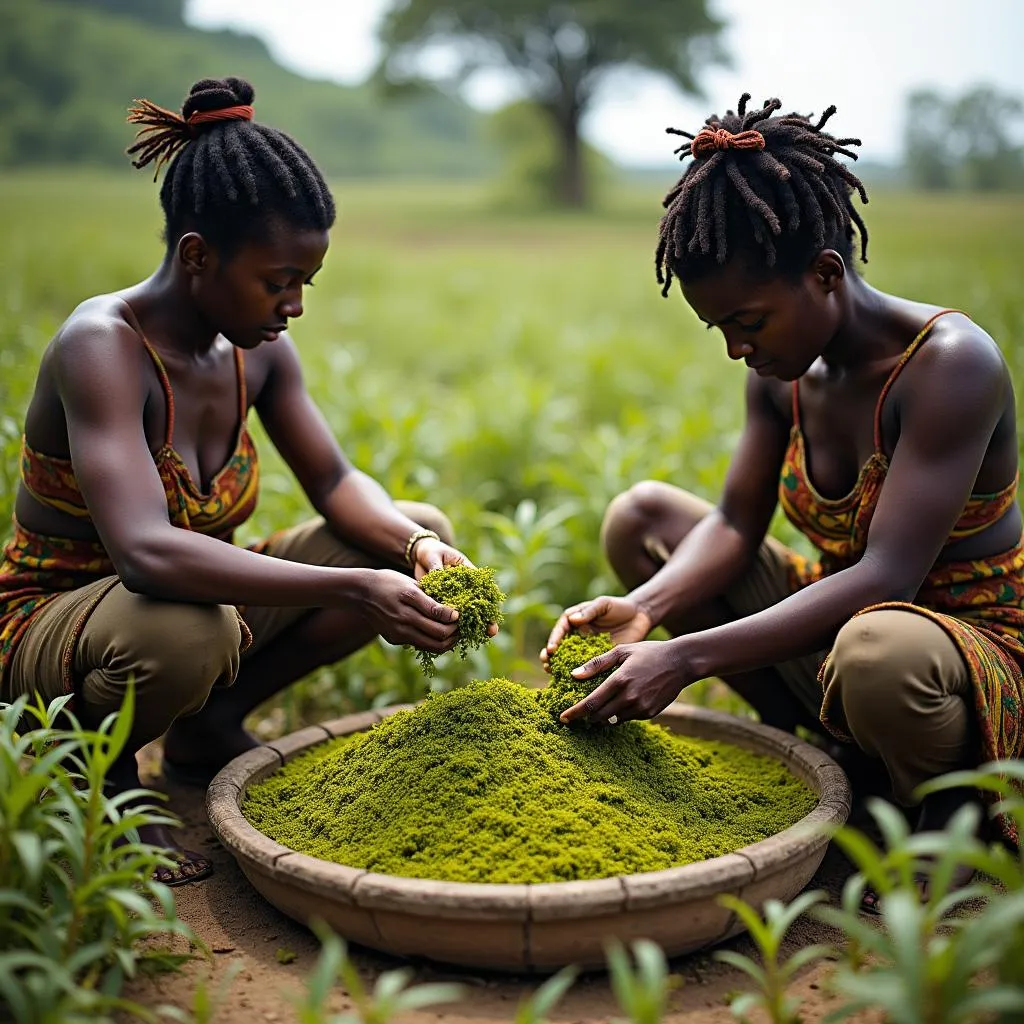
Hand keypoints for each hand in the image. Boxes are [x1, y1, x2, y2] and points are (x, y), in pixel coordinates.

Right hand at [362, 569, 460, 652]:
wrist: (362, 593)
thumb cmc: (390, 583)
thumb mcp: (410, 583)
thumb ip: (430, 598)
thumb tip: (453, 611)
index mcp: (409, 599)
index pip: (440, 614)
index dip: (455, 617)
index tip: (461, 614)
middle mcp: (404, 618)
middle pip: (439, 634)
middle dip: (455, 632)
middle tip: (461, 626)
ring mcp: (399, 632)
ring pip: (432, 646)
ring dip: (447, 642)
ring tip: (454, 634)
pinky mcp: (394, 640)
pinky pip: (420, 645)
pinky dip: (432, 642)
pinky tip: (437, 633)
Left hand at [411, 540, 499, 638]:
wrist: (420, 556)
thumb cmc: (431, 552)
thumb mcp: (434, 556)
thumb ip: (436, 568)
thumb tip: (438, 576)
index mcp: (467, 572)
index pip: (483, 586)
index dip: (491, 598)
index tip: (495, 608)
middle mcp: (465, 586)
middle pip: (479, 603)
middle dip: (486, 618)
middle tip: (492, 630)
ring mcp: (455, 595)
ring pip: (467, 612)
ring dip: (473, 625)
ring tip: (480, 636)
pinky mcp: (444, 602)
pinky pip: (451, 615)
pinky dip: (455, 625)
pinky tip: (459, 636)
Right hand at [540, 595, 651, 670]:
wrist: (639, 618)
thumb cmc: (619, 607)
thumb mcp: (604, 604)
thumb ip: (589, 611)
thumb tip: (573, 619)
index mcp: (575, 620)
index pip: (560, 629)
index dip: (554, 639)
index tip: (552, 649)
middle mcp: (577, 635)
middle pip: (559, 647)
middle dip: (550, 656)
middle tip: (547, 664)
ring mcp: (586, 648)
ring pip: (568, 659)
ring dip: (559, 667)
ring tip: (553, 674)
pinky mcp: (597, 659)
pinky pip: (586, 668)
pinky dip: (579, 675)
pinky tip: (573, 683)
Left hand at [559, 639, 696, 725]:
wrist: (680, 662)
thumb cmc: (648, 653)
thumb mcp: (621, 651)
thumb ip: (596, 664)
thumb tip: (574, 675)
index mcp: (619, 680)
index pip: (591, 703)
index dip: (575, 713)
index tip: (563, 718)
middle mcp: (629, 697)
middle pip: (599, 716)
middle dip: (587, 716)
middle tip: (579, 713)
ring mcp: (641, 707)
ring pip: (613, 719)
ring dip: (603, 715)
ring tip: (600, 706)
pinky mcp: (649, 713)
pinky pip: (627, 718)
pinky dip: (620, 712)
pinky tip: (622, 701)